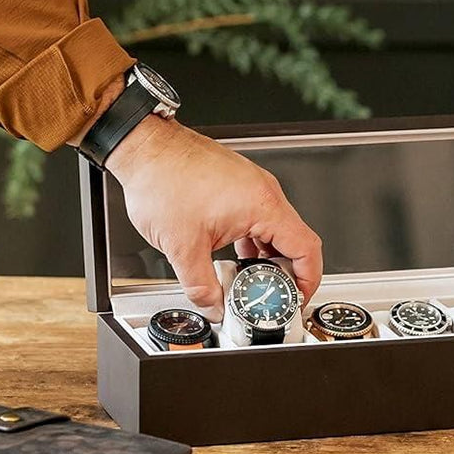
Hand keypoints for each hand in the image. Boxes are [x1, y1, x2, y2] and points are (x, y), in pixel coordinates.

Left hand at [107, 115, 322, 321]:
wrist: (145, 147)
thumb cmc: (162, 178)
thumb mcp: (181, 248)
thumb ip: (201, 286)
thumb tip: (213, 305)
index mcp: (262, 205)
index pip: (306, 249)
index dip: (308, 280)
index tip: (297, 298)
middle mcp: (263, 191)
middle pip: (294, 241)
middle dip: (284, 274)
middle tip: (269, 297)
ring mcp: (252, 186)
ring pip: (275, 230)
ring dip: (265, 258)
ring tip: (248, 281)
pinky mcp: (237, 184)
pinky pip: (258, 218)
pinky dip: (252, 241)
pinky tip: (234, 257)